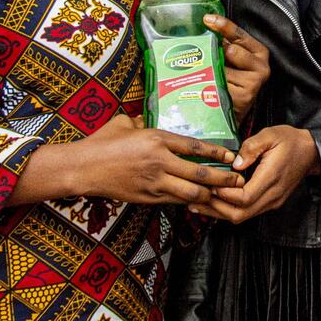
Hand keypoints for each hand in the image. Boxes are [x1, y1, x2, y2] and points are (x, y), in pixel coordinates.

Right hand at [17, 115, 244, 207]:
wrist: (82, 168)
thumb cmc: (102, 141)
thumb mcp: (125, 122)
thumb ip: (143, 121)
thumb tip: (151, 119)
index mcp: (156, 139)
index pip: (195, 147)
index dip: (218, 153)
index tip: (232, 156)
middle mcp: (159, 162)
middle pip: (200, 176)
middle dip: (222, 180)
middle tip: (238, 181)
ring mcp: (153, 183)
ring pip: (190, 194)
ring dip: (209, 196)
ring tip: (223, 195)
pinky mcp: (146, 198)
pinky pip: (174, 201)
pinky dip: (188, 202)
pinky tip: (198, 201)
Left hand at [193, 126, 318, 224]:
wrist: (311, 153)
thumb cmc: (290, 141)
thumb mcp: (270, 135)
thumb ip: (251, 147)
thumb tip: (234, 162)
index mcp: (272, 178)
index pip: (244, 197)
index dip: (224, 195)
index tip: (210, 185)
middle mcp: (272, 195)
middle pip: (240, 214)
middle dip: (216, 209)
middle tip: (195, 199)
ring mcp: (271, 202)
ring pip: (242, 216)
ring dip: (219, 212)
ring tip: (198, 203)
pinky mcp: (269, 202)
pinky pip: (246, 212)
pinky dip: (228, 209)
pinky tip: (214, 202)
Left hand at [205, 14, 268, 121]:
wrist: (233, 110)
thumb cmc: (232, 81)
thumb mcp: (231, 59)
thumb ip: (225, 44)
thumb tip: (205, 27)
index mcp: (259, 51)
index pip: (239, 34)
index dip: (223, 26)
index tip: (207, 19)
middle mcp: (262, 66)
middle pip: (231, 50)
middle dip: (216, 52)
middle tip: (207, 58)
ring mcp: (255, 81)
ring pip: (223, 68)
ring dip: (211, 71)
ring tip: (210, 78)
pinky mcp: (245, 95)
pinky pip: (221, 83)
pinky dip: (212, 85)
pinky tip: (212, 89)